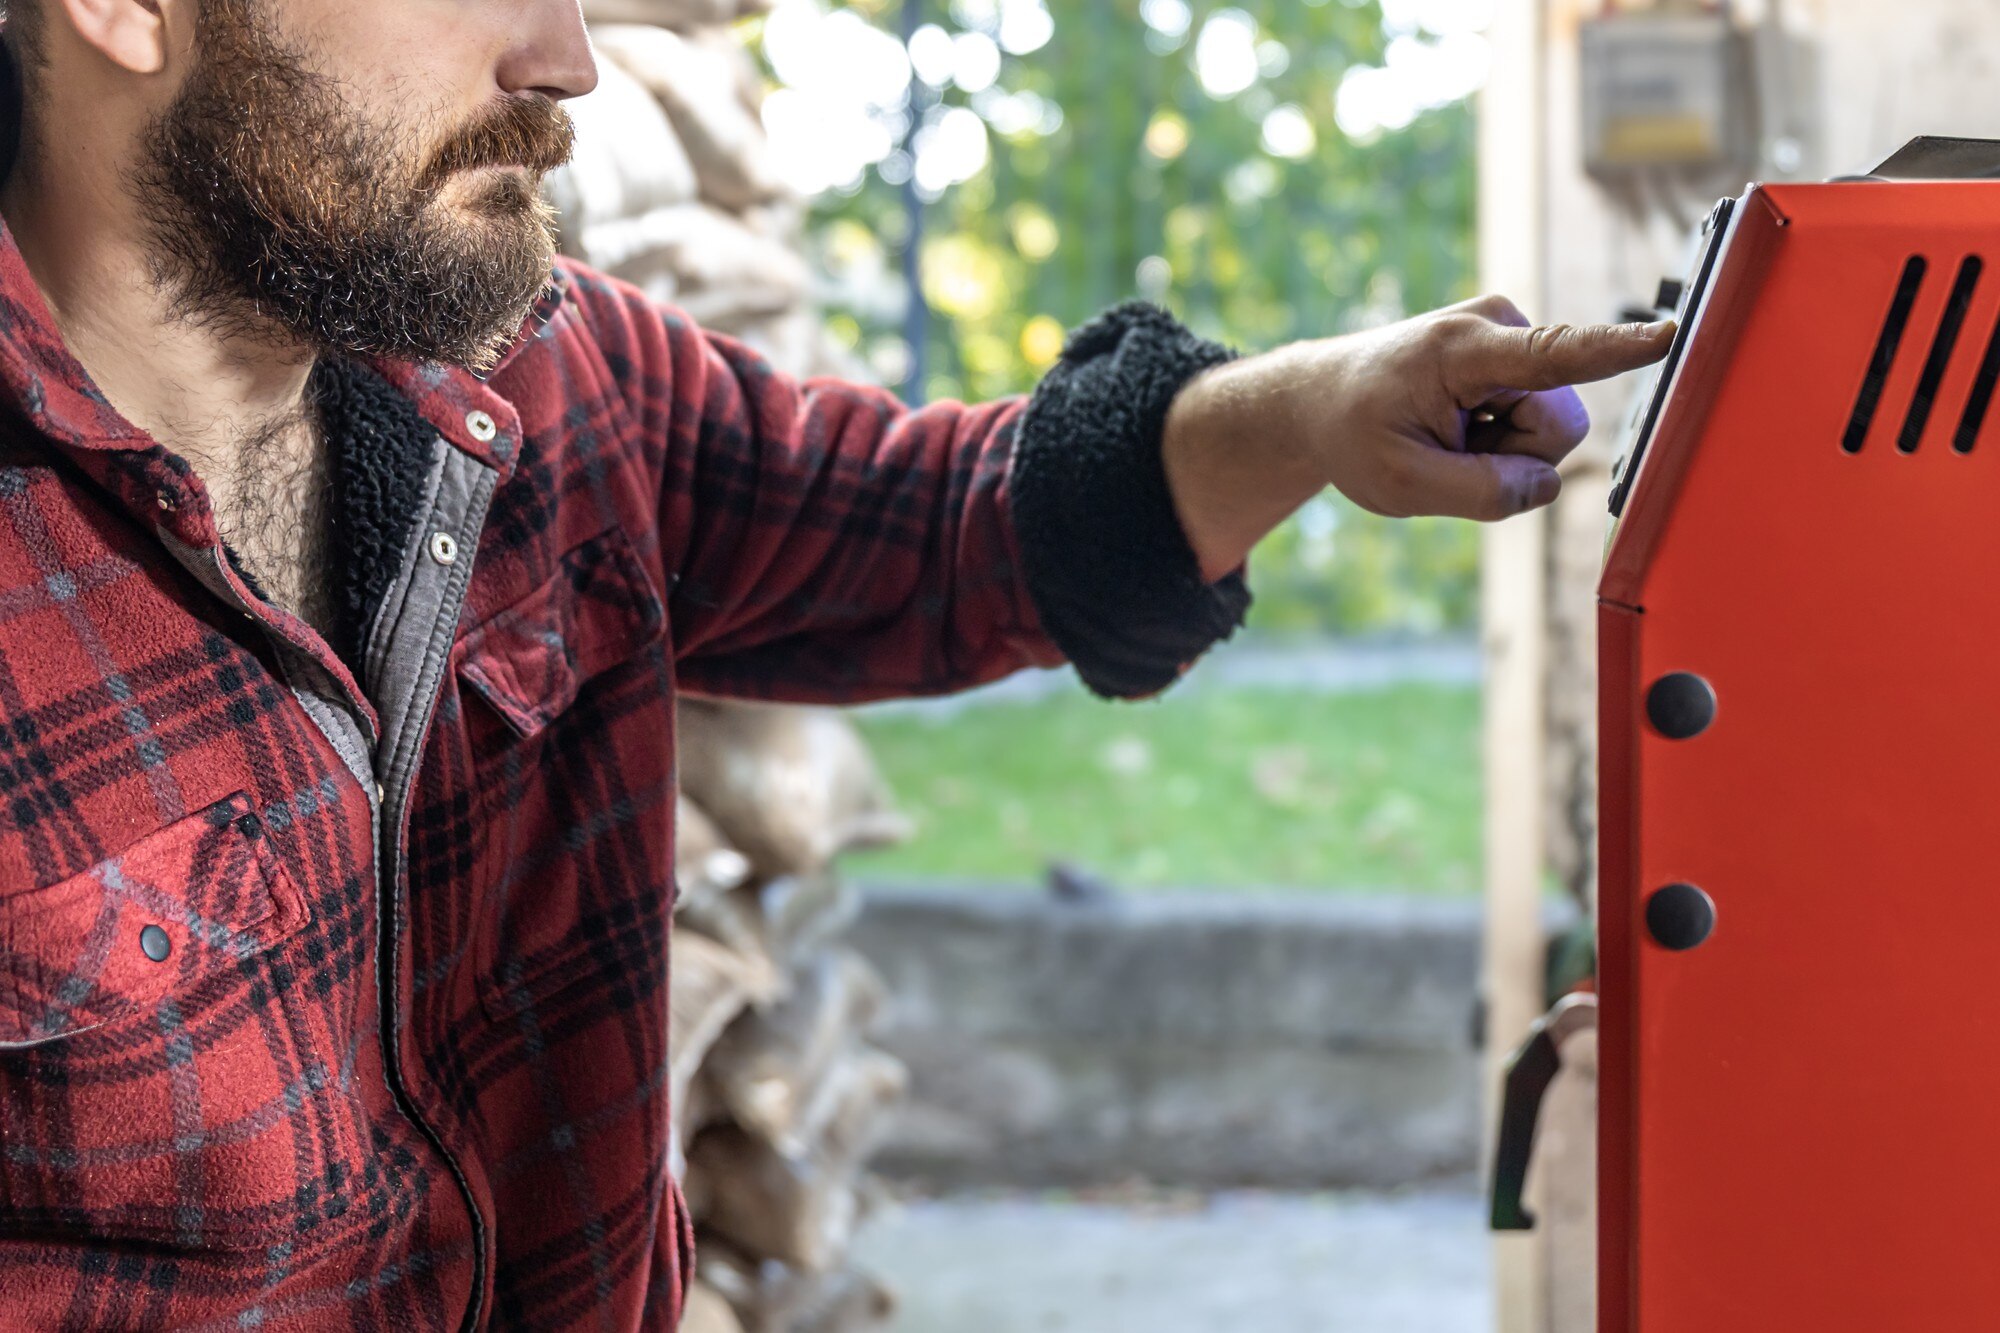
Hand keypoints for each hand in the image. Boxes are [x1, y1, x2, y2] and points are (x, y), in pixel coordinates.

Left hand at [1162, 295, 1675, 580]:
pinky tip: (1459, 426)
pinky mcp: (1518, 355)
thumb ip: (1482, 493)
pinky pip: (1538, 422)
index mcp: (1463, 350)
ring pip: (1550, 431)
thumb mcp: (1402, 485)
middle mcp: (1498, 326)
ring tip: (1447, 435)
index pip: (1555, 354)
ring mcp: (1511, 336)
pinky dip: (1500, 440)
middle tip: (1446, 451)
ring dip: (1502, 451)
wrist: (1323, 398)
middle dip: (1513, 458)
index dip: (1616, 349)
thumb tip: (1546, 485)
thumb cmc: (1355, 435)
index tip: (1669, 335)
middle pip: (1558, 428)